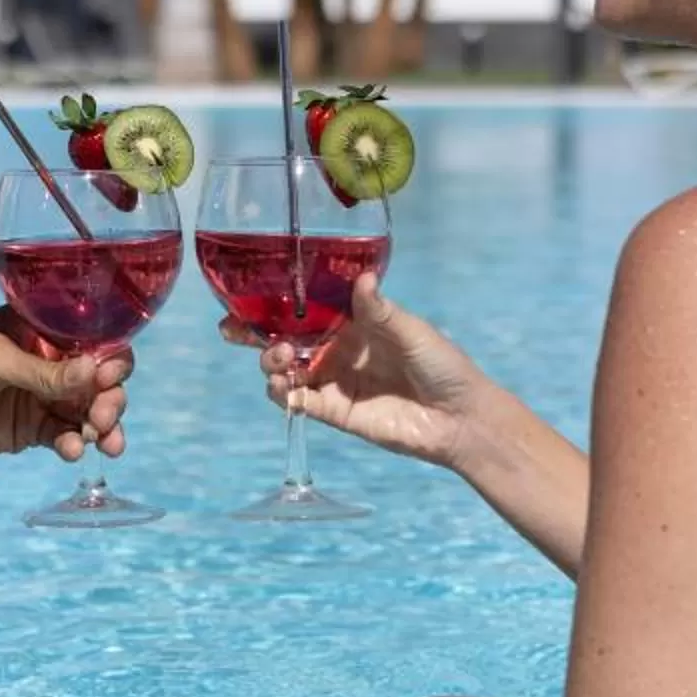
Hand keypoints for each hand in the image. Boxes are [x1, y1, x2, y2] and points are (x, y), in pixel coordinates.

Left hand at [0, 311, 129, 464]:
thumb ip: (43, 370)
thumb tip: (95, 372)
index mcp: (37, 330)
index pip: (88, 340)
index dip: (109, 358)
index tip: (109, 376)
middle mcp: (44, 362)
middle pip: (95, 380)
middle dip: (108, 398)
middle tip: (103, 415)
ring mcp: (37, 398)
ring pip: (85, 411)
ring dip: (101, 425)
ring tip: (102, 439)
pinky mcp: (26, 431)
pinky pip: (63, 437)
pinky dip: (74, 444)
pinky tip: (71, 451)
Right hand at [226, 274, 493, 470]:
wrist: (459, 418)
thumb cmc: (442, 364)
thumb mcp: (411, 331)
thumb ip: (379, 310)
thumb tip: (361, 278)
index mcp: (354, 322)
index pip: (306, 308)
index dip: (274, 304)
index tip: (245, 299)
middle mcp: (338, 349)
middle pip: (285, 339)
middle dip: (256, 335)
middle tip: (237, 332)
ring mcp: (334, 380)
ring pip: (286, 371)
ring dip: (270, 363)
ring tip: (279, 361)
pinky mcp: (335, 412)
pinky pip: (299, 402)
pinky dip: (284, 395)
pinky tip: (285, 388)